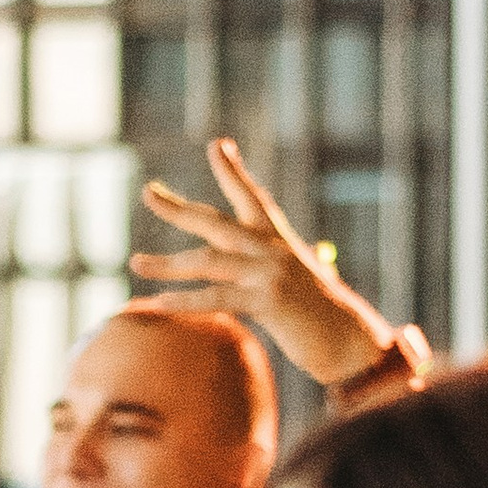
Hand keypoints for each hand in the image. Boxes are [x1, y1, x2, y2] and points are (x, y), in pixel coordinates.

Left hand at [130, 138, 397, 385]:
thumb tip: (245, 278)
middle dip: (178, 207)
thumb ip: (268, 275)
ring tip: (136, 263)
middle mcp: (272, 250)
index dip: (233, 171)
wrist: (351, 342)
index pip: (253, 198)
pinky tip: (159, 302)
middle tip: (148, 192)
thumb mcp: (296, 287)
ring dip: (167, 263)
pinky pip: (217, 298)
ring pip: (207, 261)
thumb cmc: (322, 320)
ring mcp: (270, 273)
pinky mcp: (268, 301)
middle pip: (215, 222)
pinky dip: (186, 300)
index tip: (217, 145)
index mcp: (279, 242)